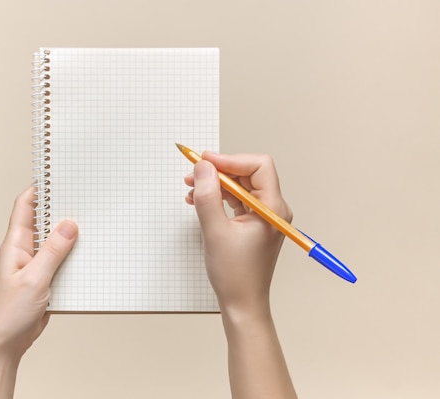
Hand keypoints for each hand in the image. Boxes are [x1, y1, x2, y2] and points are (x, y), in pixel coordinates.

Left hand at [0, 186, 77, 398]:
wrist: (3, 345)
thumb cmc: (7, 314)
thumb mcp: (34, 279)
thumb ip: (53, 251)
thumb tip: (69, 224)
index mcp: (15, 244)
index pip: (25, 205)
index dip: (39, 187)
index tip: (58, 175)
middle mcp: (25, 251)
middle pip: (44, 220)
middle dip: (62, 208)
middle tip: (84, 196)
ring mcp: (35, 266)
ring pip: (55, 242)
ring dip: (71, 234)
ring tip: (93, 222)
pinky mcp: (45, 280)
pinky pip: (61, 261)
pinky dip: (74, 256)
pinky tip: (89, 254)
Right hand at [185, 152, 296, 398]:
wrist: (242, 304)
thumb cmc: (235, 274)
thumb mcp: (215, 231)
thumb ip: (207, 196)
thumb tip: (203, 167)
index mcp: (272, 208)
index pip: (258, 166)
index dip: (230, 160)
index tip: (205, 161)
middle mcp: (272, 209)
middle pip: (248, 174)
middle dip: (219, 170)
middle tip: (193, 172)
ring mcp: (263, 217)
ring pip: (240, 186)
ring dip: (215, 184)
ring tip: (191, 188)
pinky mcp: (253, 224)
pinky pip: (236, 201)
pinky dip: (217, 197)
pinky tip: (198, 201)